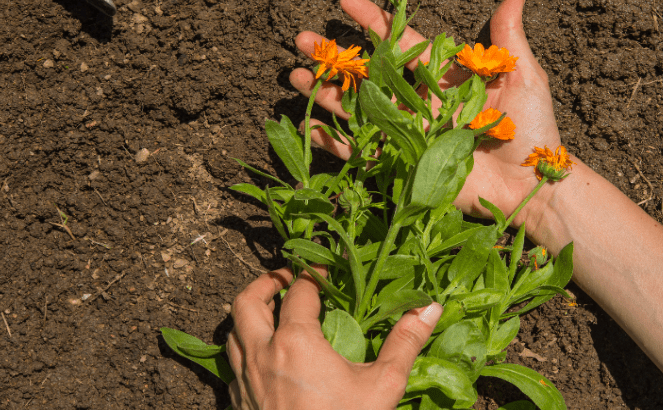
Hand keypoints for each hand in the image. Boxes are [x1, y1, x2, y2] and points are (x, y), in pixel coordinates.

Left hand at [226, 267, 442, 409]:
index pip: (299, 292)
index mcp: (295, 341)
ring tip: (273, 312)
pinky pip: (232, 366)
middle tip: (286, 278)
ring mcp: (244, 381)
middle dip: (266, 283)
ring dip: (250, 316)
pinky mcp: (238, 404)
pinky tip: (265, 359)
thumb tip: (430, 307)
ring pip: (233, 333)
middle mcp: (261, 354)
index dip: (313, 273)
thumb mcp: (382, 386)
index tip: (327, 266)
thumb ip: (404, 343)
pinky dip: (244, 350)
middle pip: (247, 302)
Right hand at [290, 0, 562, 230]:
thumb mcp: (522, 77)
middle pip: (366, 73)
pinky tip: (307, 124)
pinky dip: (332, 141)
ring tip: (294, 73)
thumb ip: (508, 40)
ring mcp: (407, 133)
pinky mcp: (403, 163)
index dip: (372, 21)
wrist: (531, 184)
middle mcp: (418, 102)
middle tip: (300, 38)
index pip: (400, 42)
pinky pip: (361, 151)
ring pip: (355, 108)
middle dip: (333, 56)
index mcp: (442, 76)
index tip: (345, 1)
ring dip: (324, 91)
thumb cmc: (531, 131)